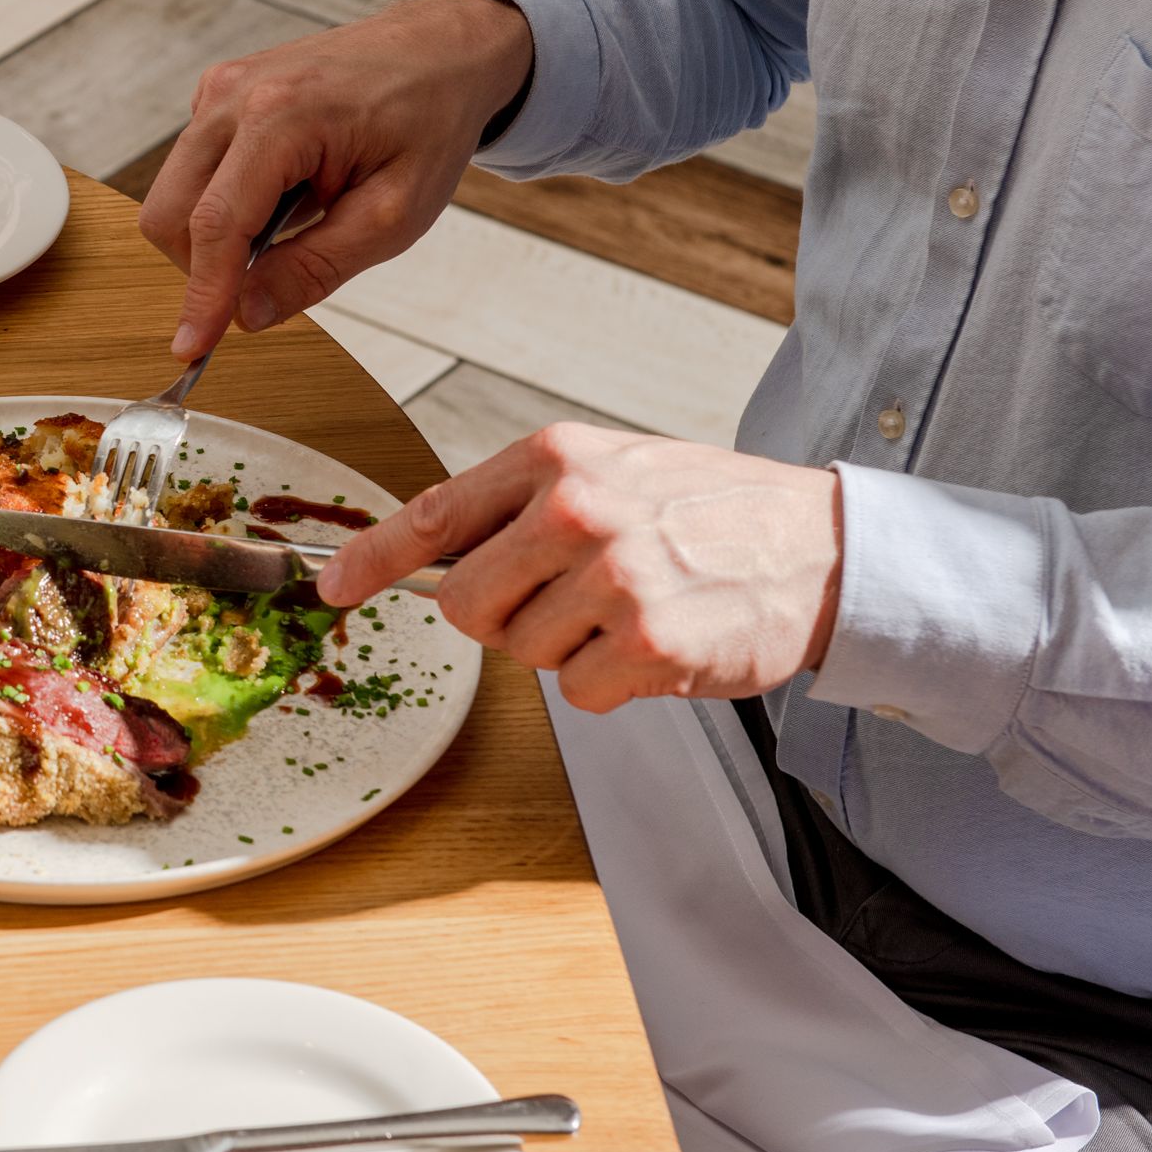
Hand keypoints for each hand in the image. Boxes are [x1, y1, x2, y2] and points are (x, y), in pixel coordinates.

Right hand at [138, 0, 531, 361]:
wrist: (437, 52)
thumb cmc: (427, 123)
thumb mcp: (393, 214)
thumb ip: (315, 267)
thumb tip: (246, 313)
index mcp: (281, 116)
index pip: (215, 225)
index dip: (201, 296)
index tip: (192, 349)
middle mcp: (234, 94)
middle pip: (172, 213)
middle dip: (203, 267)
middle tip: (270, 281)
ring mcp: (219, 89)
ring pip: (174, 195)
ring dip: (218, 234)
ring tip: (294, 222)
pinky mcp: (217, 95)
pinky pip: (194, 171)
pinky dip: (224, 202)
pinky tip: (284, 193)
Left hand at [319, 424, 842, 711]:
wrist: (821, 545)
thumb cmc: (708, 508)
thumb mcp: (609, 469)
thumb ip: (522, 505)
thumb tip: (432, 559)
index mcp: (555, 459)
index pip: (434, 515)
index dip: (371, 559)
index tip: (330, 587)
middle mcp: (576, 511)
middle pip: (465, 604)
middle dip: (501, 619)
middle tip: (564, 601)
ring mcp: (613, 578)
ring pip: (523, 653)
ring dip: (568, 648)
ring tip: (630, 610)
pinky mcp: (649, 644)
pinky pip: (579, 692)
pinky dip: (612, 684)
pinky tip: (658, 643)